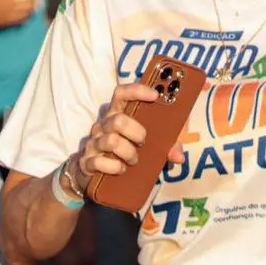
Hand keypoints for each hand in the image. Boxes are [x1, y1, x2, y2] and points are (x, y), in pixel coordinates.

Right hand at [70, 83, 186, 193]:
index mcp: (118, 114)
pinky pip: (99, 161)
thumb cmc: (128, 151)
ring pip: (112, 141)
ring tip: (134, 160)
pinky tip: (120, 169)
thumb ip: (167, 147)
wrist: (96, 173)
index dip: (137, 91)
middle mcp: (103, 124)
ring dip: (128, 153)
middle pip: (118, 120)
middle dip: (137, 133)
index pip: (121, 93)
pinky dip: (114, 167)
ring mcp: (93, 142)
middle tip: (143, 143)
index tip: (155, 95)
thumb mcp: (151, 146)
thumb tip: (179, 157)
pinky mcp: (86, 161)